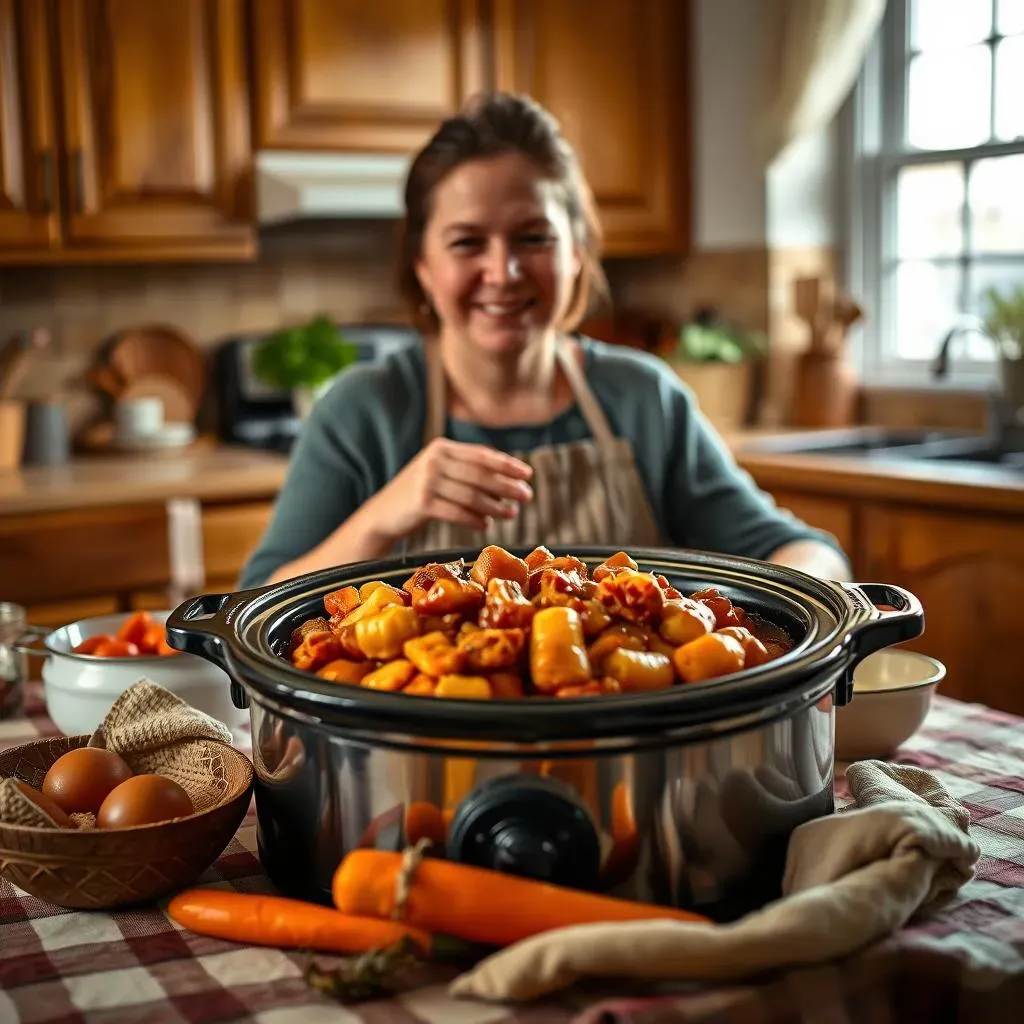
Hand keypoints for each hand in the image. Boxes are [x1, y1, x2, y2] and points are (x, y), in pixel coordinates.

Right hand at [363, 438, 533, 542]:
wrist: (382, 515)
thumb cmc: (418, 495)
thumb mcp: (439, 473)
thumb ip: (466, 470)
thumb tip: (509, 481)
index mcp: (441, 448)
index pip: (481, 454)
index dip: (507, 464)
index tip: (527, 474)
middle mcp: (434, 461)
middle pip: (480, 474)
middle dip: (507, 486)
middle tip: (526, 496)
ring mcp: (426, 481)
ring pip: (471, 495)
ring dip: (495, 506)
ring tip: (511, 514)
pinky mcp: (422, 504)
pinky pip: (458, 512)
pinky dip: (475, 519)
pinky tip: (486, 525)